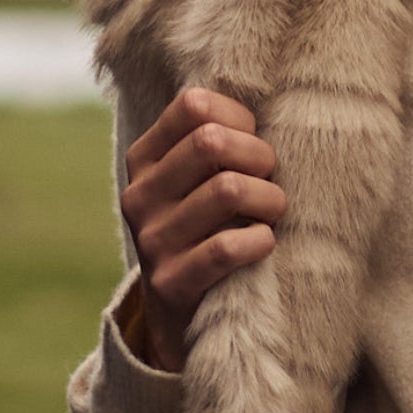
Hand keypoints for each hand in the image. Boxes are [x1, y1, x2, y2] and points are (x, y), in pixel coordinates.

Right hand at [117, 84, 284, 371]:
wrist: (178, 316)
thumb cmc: (203, 231)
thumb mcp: (191, 183)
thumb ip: (211, 144)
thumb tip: (268, 96)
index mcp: (143, 160)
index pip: (194, 106)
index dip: (239, 117)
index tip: (254, 142)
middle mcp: (139, 195)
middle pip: (212, 143)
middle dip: (259, 156)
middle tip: (271, 177)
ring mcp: (152, 240)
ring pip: (228, 190)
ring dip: (269, 198)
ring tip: (273, 211)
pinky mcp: (172, 283)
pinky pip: (227, 247)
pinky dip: (259, 240)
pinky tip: (264, 243)